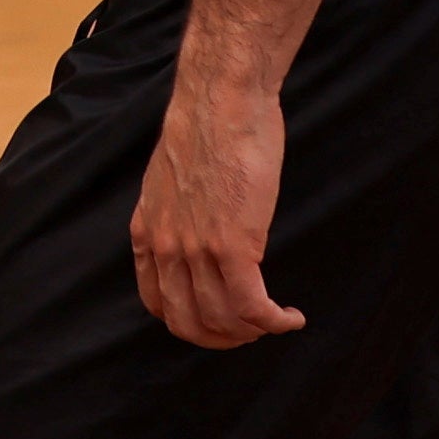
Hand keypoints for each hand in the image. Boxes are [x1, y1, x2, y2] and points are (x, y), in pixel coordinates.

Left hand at [131, 63, 301, 349]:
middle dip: (222, 339)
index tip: (218, 318)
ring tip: (275, 322)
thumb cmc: (208, 126)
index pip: (158, 303)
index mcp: (148, 231)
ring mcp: (196, 250)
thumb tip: (200, 227)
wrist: (221, 99)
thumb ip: (179, 212)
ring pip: (221, 320)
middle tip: (250, 332)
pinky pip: (251, 305)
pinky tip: (290, 318)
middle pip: (187, 323)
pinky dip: (273, 321)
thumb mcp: (173, 178)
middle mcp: (166, 247)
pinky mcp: (233, 246)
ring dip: (252, 332)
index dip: (190, 321)